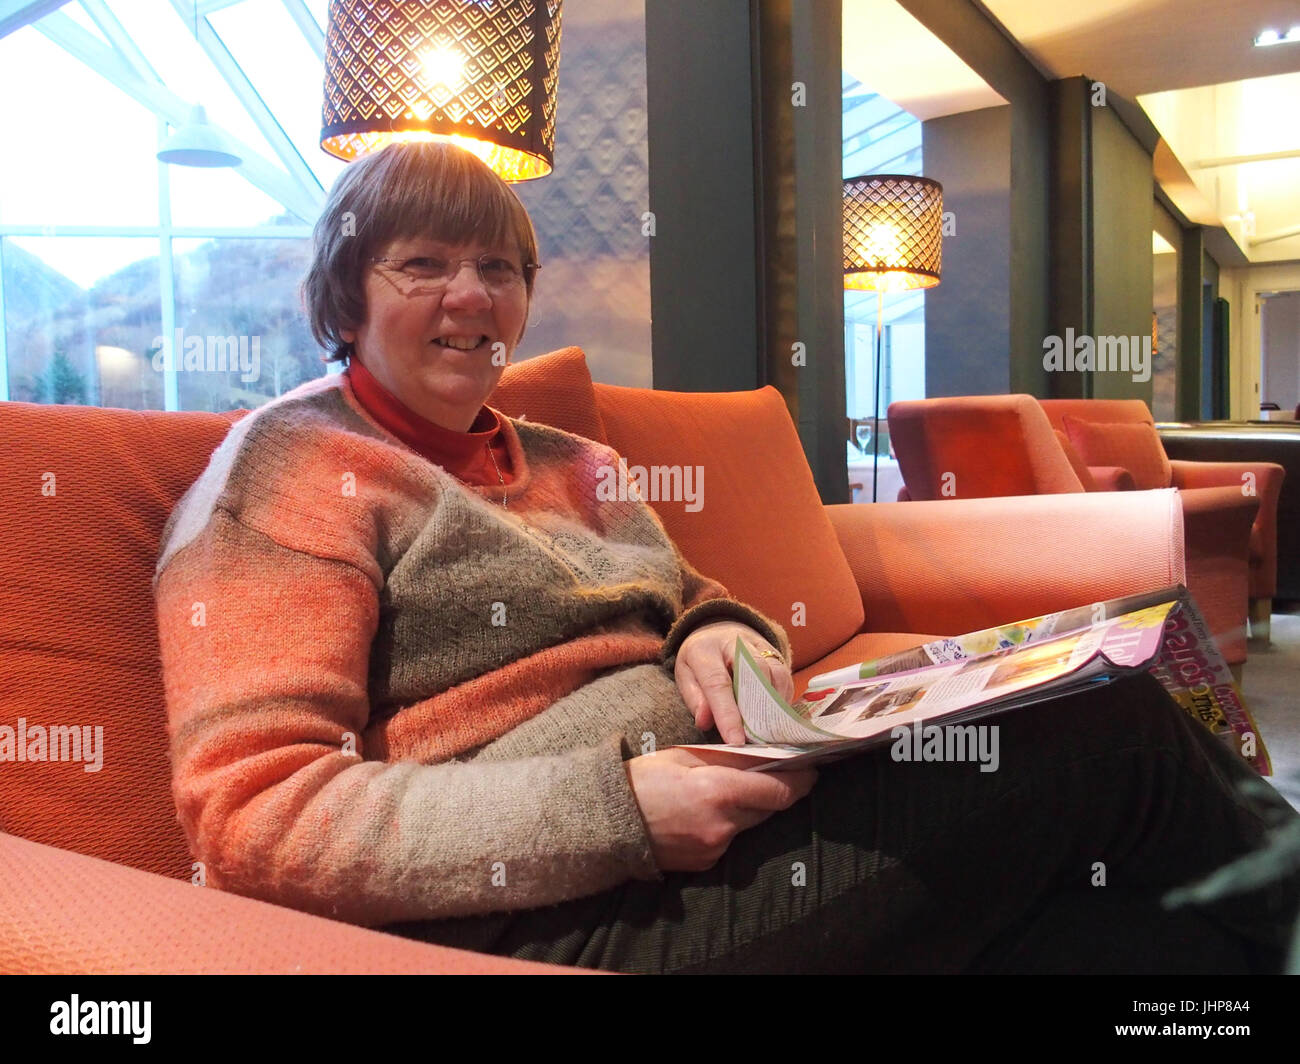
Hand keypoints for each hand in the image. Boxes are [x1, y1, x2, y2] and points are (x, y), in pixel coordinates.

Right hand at [625, 748, 816, 871]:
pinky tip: (708, 811)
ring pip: (749, 824)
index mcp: (718, 792)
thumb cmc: (641, 781)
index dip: (800, 781)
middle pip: (769, 808)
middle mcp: (723, 826)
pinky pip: (730, 839)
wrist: (606, 825)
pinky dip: (728, 823)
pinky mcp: (706, 863)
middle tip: (781, 773)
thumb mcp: (684, 757)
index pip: (778, 791)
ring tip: (734, 789)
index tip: (812, 770)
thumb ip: (726, 759)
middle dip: (777, 791)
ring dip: (750, 807)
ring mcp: (715, 849)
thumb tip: (760, 755)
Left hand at [674, 621, 793, 744]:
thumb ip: (694, 699)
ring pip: (774, 672)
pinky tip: (776, 714)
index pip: (717, 683)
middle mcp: (733, 641)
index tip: (735, 740)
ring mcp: (757, 643)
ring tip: (768, 729)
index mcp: (704, 650)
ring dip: (774, 704)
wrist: (717, 630)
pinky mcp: (774, 650)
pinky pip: (785, 674)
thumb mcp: (685, 676)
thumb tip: (705, 723)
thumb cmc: (699, 661)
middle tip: (756, 737)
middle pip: (753, 672)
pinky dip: (783, 697)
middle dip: (757, 708)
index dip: (727, 714)